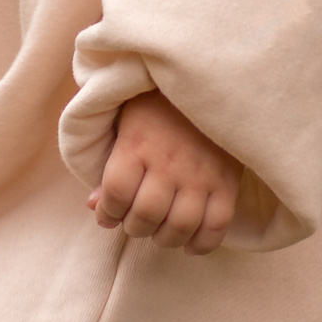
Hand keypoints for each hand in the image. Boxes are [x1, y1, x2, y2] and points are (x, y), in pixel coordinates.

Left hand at [86, 88, 238, 254]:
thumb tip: (93, 205)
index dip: (107, 212)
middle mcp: (169, 161)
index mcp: (137, 142)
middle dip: (134, 227)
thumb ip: (108, 162)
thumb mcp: (125, 122)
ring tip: (160, 229)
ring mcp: (201, 173)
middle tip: (135, 221)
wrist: (207, 78)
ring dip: (164, 238)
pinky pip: (217, 226)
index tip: (109, 214)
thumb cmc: (157, 102)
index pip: (116, 194)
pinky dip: (202, 243)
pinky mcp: (228, 180)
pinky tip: (189, 241)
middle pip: (146, 216)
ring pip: (180, 227)